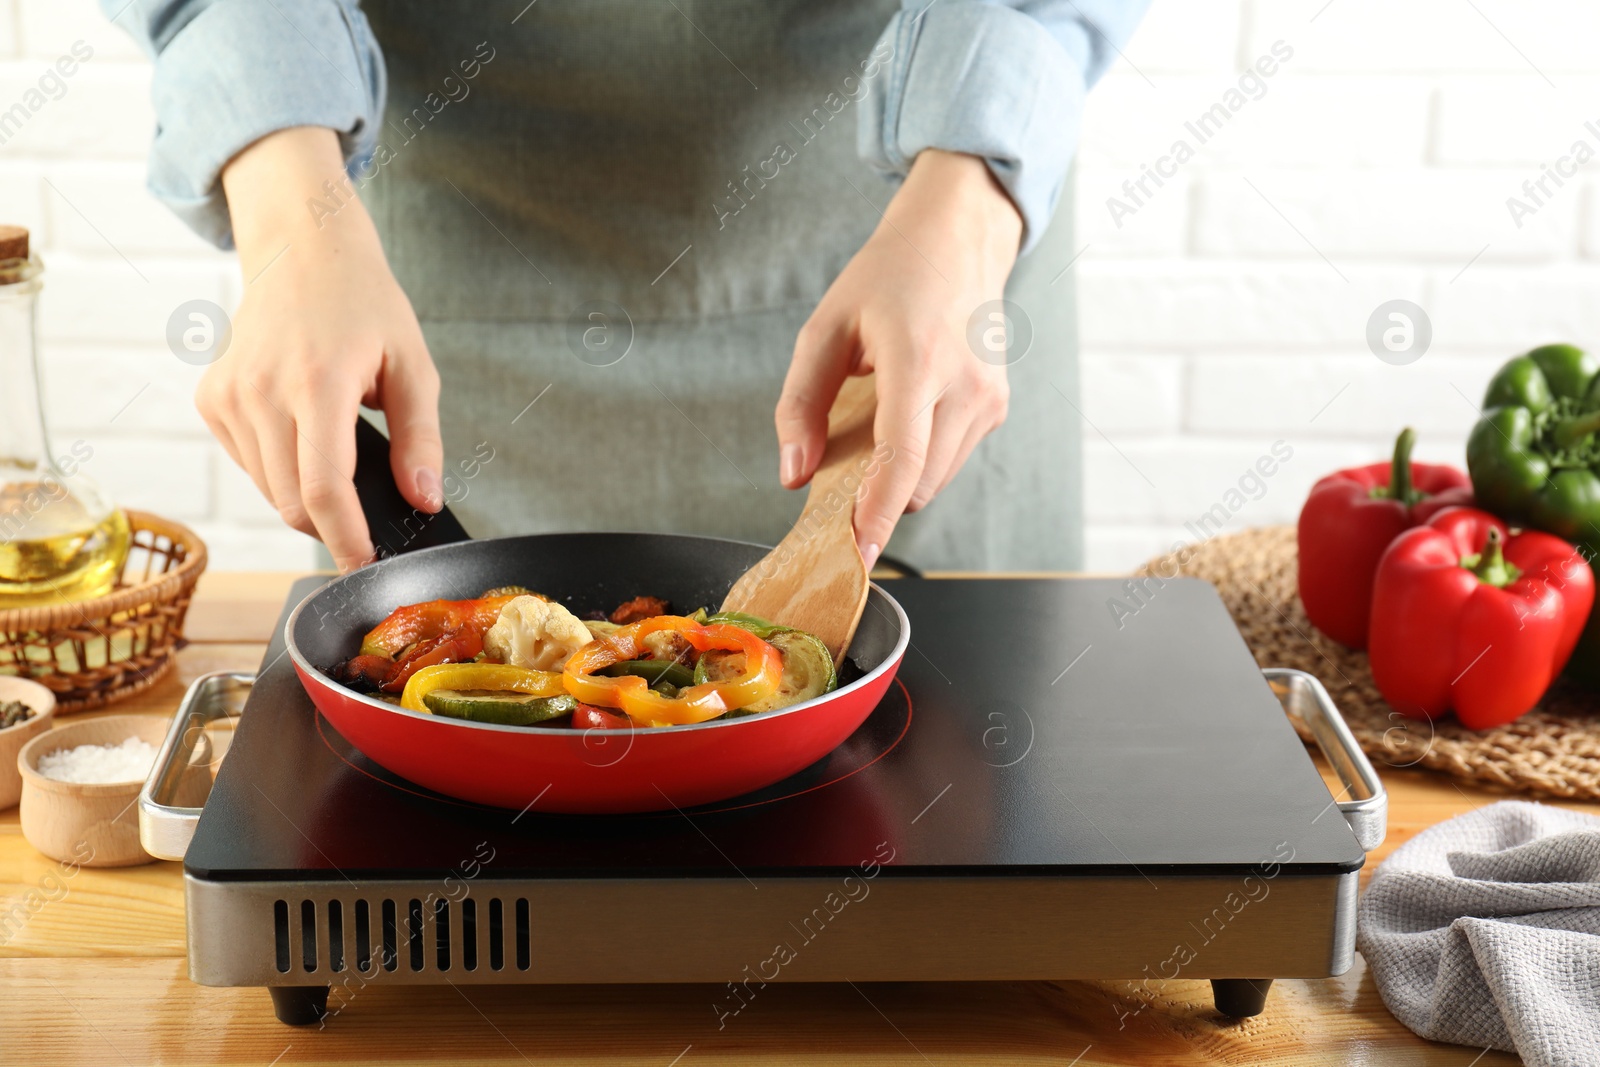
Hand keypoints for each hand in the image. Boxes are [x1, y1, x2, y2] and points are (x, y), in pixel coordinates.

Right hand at [198, 127, 442, 571]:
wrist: (303, 251)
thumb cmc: (365, 305)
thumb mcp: (414, 367)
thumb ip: (420, 440)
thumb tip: (422, 499)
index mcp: (318, 382)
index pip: (323, 488)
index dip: (345, 538)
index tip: (363, 565)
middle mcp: (262, 390)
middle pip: (292, 500)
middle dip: (331, 524)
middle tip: (366, 520)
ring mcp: (229, 395)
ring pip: (268, 490)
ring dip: (305, 495)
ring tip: (335, 451)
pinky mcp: (211, 399)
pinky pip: (249, 465)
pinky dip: (279, 469)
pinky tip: (303, 432)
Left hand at [776, 149, 1022, 568]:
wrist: (957, 241)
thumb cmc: (886, 278)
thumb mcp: (824, 329)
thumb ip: (801, 403)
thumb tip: (794, 472)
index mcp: (917, 359)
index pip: (900, 458)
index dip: (876, 513)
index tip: (857, 554)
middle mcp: (964, 384)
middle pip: (917, 482)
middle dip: (876, 494)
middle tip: (840, 468)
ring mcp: (988, 399)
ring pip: (935, 480)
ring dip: (900, 476)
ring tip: (878, 420)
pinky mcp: (997, 407)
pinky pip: (951, 459)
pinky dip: (922, 456)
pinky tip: (908, 412)